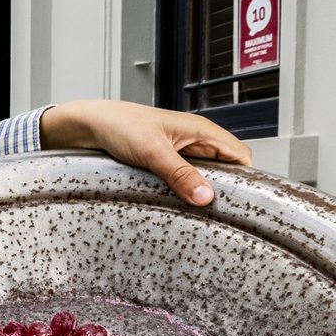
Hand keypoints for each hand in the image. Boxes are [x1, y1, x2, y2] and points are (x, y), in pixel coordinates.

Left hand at [39, 99, 252, 205]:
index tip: (238, 201)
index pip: (241, 155)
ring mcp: (182, 152)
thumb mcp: (152, 152)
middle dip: (225, 188)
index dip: (246, 178)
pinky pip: (187, 179)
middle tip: (217, 211)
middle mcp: (196, 140)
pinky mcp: (167, 162)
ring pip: (207, 175)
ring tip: (198, 209)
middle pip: (227, 169)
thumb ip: (180, 174)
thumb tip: (206, 197)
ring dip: (203, 190)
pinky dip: (187, 190)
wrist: (89, 125)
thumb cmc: (119, 125)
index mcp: (201, 130)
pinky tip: (180, 202)